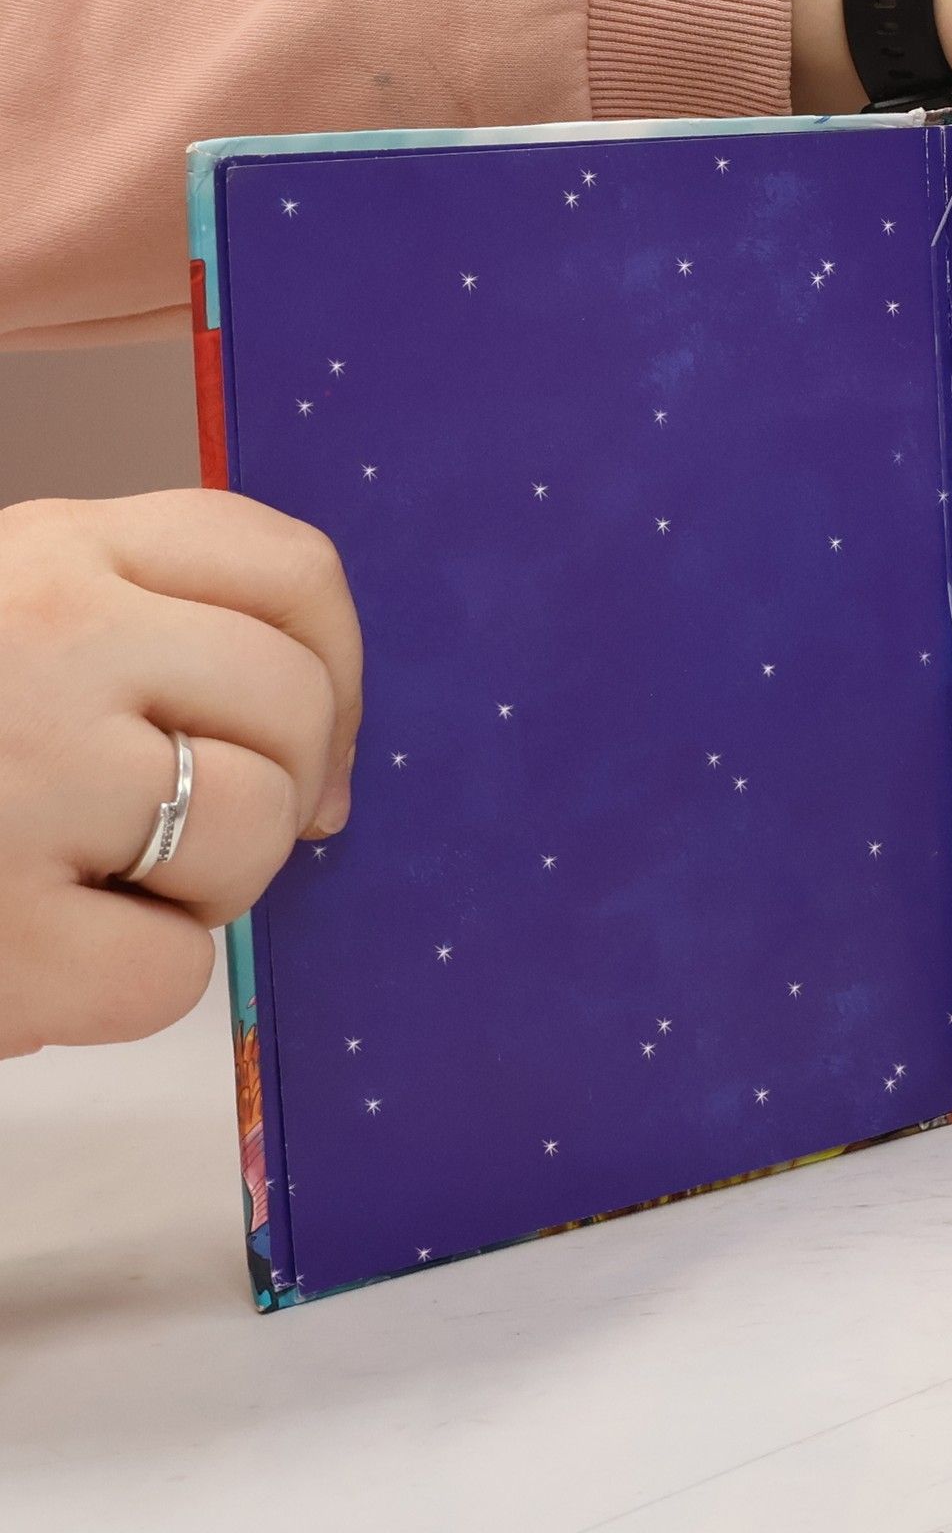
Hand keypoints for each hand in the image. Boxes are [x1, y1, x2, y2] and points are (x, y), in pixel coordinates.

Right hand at [0, 492, 361, 1055]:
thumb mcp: (3, 630)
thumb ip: (141, 641)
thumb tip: (329, 782)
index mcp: (45, 550)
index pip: (284, 568)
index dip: (337, 669)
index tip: (311, 743)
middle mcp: (46, 636)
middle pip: (293, 704)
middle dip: (277, 791)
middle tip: (187, 836)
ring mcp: (21, 776)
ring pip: (251, 829)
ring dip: (206, 887)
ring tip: (97, 889)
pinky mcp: (3, 934)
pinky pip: (174, 969)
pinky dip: (130, 982)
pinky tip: (41, 956)